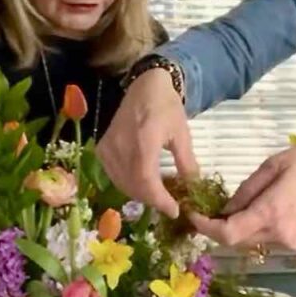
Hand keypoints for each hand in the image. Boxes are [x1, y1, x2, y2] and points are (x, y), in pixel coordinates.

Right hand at [97, 68, 197, 218]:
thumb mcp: (182, 134)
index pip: (147, 181)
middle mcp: (121, 147)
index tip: (175, 210)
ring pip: (122, 184)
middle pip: (133, 186)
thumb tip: (193, 189)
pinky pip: (113, 175)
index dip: (160, 200)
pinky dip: (128, 184)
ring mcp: (108, 148)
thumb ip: (186, 163)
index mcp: (143, 142)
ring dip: (140, 194)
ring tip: (158, 196)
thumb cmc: (166, 106)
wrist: (145, 86)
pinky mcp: (102, 148)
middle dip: (152, 200)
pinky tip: (142, 184)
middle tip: (170, 205)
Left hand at [189, 143, 295, 250]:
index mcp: (271, 213)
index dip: (205, 228)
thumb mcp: (274, 164)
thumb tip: (226, 208)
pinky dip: (255, 229)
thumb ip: (247, 189)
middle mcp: (279, 235)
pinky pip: (266, 239)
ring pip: (251, 242)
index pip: (228, 234)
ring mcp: (290, 243)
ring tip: (233, 206)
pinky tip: (257, 211)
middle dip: (218, 227)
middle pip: (236, 241)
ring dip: (237, 228)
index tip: (193, 215)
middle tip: (209, 208)